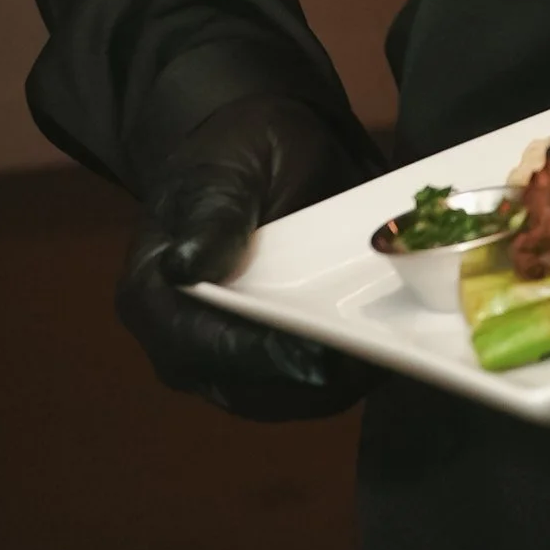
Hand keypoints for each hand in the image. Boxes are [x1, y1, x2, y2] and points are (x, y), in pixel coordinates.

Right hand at [118, 90, 379, 420]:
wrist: (262, 151)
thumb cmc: (234, 153)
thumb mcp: (221, 169)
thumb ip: (211, 216)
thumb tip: (184, 268)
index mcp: (155, 298)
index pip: (200, 349)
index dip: (259, 360)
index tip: (317, 359)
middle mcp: (186, 344)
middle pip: (249, 390)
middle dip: (312, 381)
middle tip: (376, 359)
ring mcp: (233, 360)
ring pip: (288, 398)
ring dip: (340, 383)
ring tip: (394, 353)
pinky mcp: (277, 360)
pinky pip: (314, 386)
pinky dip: (352, 372)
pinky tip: (392, 346)